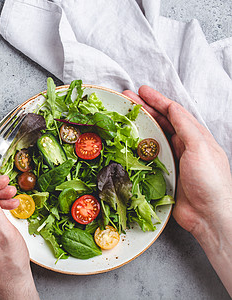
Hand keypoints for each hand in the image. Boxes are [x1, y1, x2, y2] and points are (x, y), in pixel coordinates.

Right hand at [123, 86, 231, 295]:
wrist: (209, 215)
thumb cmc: (210, 181)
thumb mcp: (200, 148)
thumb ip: (186, 127)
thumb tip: (171, 107)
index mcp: (195, 136)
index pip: (174, 112)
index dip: (157, 100)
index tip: (142, 91)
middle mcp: (183, 146)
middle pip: (160, 122)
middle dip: (143, 109)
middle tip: (126, 99)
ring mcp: (172, 160)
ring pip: (151, 138)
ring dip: (137, 127)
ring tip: (122, 117)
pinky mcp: (162, 175)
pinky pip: (145, 158)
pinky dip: (135, 148)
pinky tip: (125, 144)